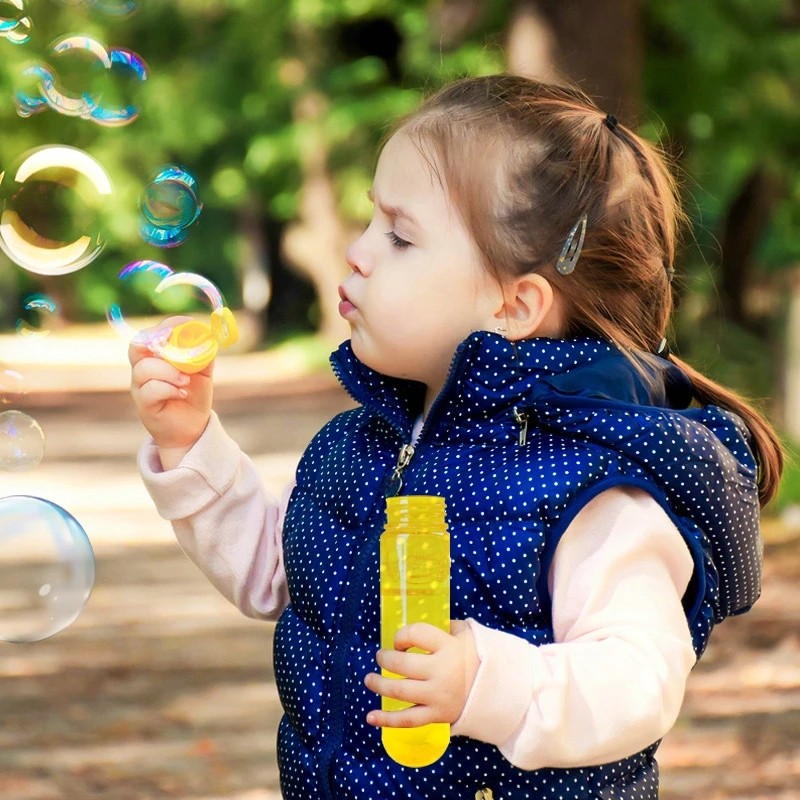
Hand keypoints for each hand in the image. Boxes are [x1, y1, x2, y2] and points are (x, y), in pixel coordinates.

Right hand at [129, 316, 213, 449]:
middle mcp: (143, 370)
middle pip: (137, 347)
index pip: (150, 334)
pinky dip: (168, 389)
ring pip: (144, 369)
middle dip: (157, 341)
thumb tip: (210, 335)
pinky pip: (149, 390)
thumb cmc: (193, 395)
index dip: (165, 325)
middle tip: (175, 343)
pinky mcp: (144, 405)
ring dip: (168, 371)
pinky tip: (181, 393)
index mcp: (155, 357)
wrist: (192, 427)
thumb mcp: (203, 372)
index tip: (187, 323)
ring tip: (186, 380)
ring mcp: (140, 388)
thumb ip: (204, 354)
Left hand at [364, 620, 479, 728]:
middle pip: (403, 663)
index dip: (401, 635)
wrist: (499, 690)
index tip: (399, 641)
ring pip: (400, 691)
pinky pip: (408, 720)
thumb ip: (444, 627)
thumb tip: (420, 628)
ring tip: (369, 680)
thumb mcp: (466, 634)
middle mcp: (442, 671)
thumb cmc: (477, 658)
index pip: (415, 634)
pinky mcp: (438, 716)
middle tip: (381, 657)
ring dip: (379, 684)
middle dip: (386, 659)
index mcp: (449, 647)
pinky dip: (387, 720)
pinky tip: (370, 716)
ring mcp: (438, 696)